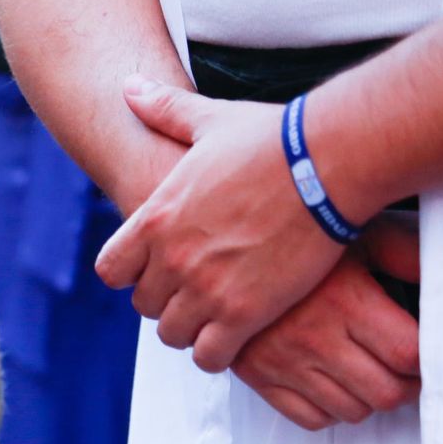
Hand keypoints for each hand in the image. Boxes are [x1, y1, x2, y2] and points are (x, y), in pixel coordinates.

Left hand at [97, 76, 348, 372]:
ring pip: (172, 335)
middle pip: (145, 306)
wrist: (330, 160)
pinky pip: (209, 356)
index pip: (112, 271)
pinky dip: (218, 353)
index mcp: (154, 219)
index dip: (132, 274)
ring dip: (192, 329)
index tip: (156, 270)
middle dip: (167, 301)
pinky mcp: (243, 314)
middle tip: (197, 293)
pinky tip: (238, 338)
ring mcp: (204, 289)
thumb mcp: (208, 121)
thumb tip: (129, 88)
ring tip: (216, 317)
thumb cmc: (273, 138)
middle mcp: (170, 259)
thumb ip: (163, 111)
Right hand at [229, 233, 418, 430]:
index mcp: (346, 303)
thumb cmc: (298, 241)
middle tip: (407, 373)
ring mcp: (283, 363)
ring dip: (370, 400)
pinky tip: (336, 386)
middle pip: (385, 393)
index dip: (429, 362)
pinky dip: (332, 412)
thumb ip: (408, 256)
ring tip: (372, 377)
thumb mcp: (361, 236)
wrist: (223, 251)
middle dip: (407, 387)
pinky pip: (310, 419)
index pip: (408, 355)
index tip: (427, 355)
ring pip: (351, 411)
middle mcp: (314, 339)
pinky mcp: (258, 378)